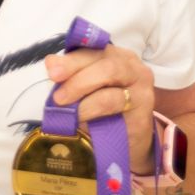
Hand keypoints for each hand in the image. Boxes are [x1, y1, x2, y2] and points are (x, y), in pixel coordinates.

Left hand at [45, 42, 156, 175]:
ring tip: (64, 105)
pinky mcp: (143, 109)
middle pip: (104, 62)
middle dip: (76, 74)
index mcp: (118, 57)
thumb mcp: (85, 92)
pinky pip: (114, 102)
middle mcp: (133, 67)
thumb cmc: (104, 113)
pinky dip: (92, 108)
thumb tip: (51, 62)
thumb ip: (71, 75)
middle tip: (57, 93)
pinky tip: (80, 117)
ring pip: (110, 77)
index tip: (51, 71)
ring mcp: (141, 87)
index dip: (72, 59)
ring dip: (81, 90)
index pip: (94, 50)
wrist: (128, 144)